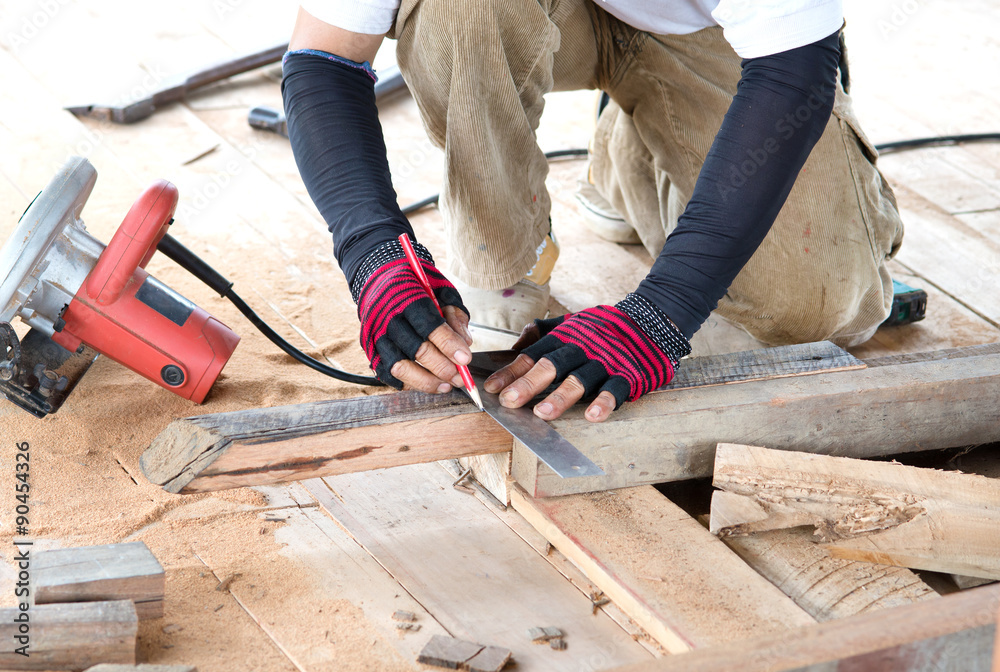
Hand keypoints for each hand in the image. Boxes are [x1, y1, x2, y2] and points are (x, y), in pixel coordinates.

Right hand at [354, 239, 472, 390]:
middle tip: (461, 377)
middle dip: (443, 368)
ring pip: (400, 367)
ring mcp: (376, 336)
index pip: (429, 326)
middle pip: (417, 350)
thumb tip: (465, 343)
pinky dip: (408, 383)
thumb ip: (455, 313)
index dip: (449, 345)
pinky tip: (427, 383)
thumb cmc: (415, 286)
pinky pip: (386, 374)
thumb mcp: (440, 288)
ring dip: (426, 381)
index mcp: (407, 298)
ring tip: (446, 385)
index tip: (466, 359)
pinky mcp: (369, 349)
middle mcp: (388, 319)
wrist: (377, 279)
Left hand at [484, 294, 689, 421]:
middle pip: (552, 366)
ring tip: (543, 413)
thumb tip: (517, 345)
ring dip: (561, 397)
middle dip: (529, 384)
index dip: (512, 372)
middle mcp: (582, 349)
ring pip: (580, 379)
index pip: (533, 355)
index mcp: (565, 338)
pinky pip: (615, 389)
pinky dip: (604, 402)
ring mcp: (605, 362)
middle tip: (510, 401)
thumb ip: (544, 331)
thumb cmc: (603, 328)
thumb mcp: (572, 322)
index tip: (492, 388)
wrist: (650, 321)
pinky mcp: (628, 374)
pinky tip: (593, 416)